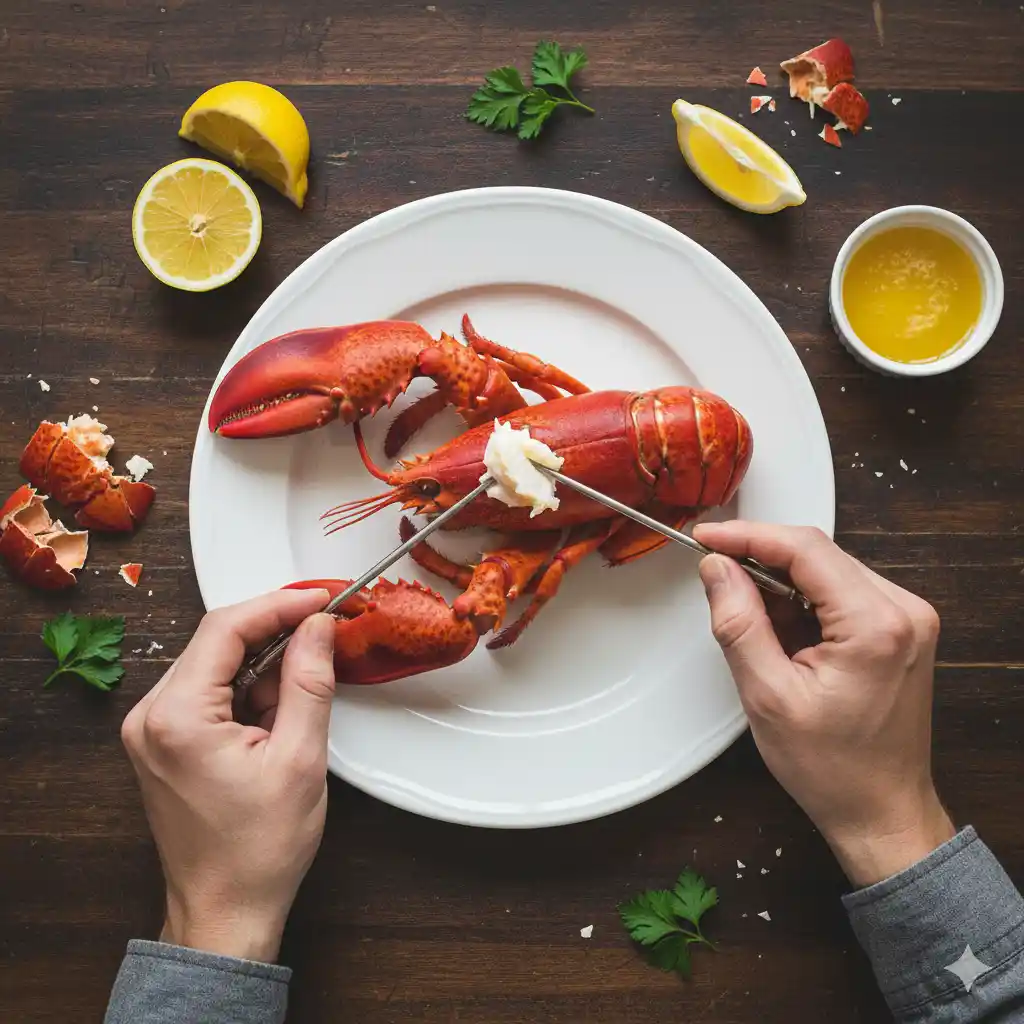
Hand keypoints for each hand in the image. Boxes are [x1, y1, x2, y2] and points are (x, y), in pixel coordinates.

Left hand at [121, 589, 335, 961]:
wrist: (225, 911)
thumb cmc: (258, 851)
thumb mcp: (300, 758)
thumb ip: (309, 681)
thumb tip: (318, 627)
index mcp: (177, 717)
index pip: (227, 628)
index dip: (279, 604)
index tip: (322, 597)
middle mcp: (151, 717)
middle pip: (217, 641)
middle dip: (275, 631)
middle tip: (325, 627)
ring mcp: (152, 730)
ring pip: (216, 664)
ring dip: (264, 663)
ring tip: (306, 687)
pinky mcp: (164, 742)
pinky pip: (209, 691)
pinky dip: (248, 688)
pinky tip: (278, 709)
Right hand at [693, 521, 954, 887]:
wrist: (881, 811)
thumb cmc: (834, 769)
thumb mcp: (768, 697)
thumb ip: (739, 623)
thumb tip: (718, 569)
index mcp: (876, 626)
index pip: (805, 549)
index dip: (748, 535)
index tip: (706, 536)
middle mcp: (903, 612)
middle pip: (817, 553)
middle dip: (761, 559)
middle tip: (715, 576)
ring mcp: (907, 619)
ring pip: (827, 570)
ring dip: (781, 584)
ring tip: (753, 625)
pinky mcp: (900, 629)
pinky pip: (841, 591)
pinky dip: (803, 601)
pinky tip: (782, 632)